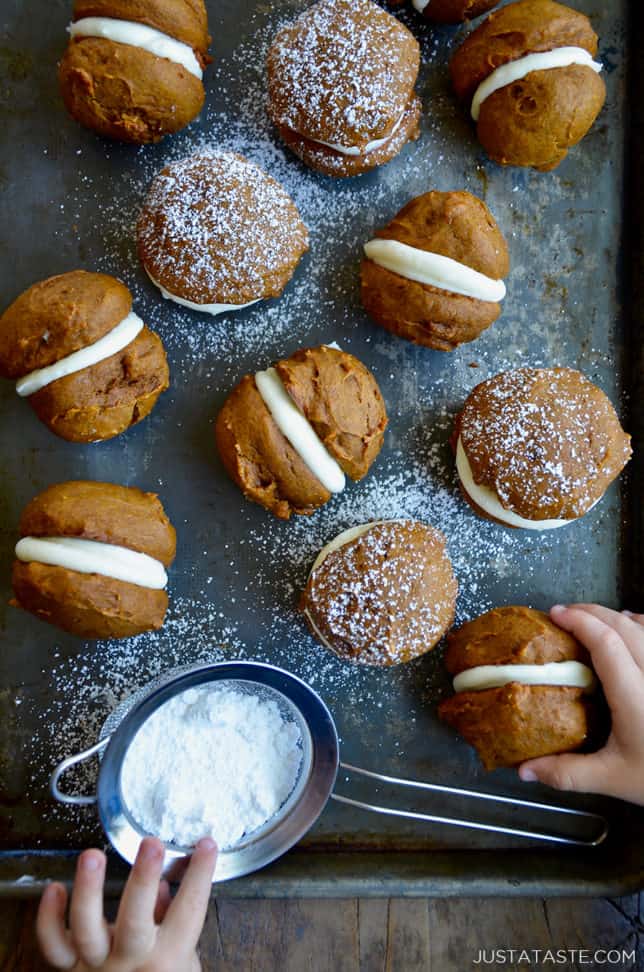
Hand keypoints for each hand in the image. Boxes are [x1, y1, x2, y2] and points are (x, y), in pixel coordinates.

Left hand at [36, 836, 216, 970]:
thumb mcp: (181, 959)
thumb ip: (170, 921)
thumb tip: (163, 883)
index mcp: (166, 959)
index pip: (188, 913)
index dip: (200, 876)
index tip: (207, 845)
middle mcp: (130, 963)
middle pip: (135, 923)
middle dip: (142, 880)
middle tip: (152, 843)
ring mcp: (96, 966)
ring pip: (85, 931)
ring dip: (88, 891)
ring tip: (93, 854)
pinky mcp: (70, 968)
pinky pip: (53, 945)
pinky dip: (48, 917)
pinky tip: (55, 887)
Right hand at [518, 604, 643, 805]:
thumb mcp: (612, 779)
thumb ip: (567, 773)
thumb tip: (524, 770)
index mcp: (635, 696)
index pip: (607, 642)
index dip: (580, 621)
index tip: (555, 614)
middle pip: (623, 625)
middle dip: (590, 612)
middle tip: (563, 613)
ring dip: (615, 617)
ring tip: (592, 620)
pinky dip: (639, 625)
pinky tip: (630, 630)